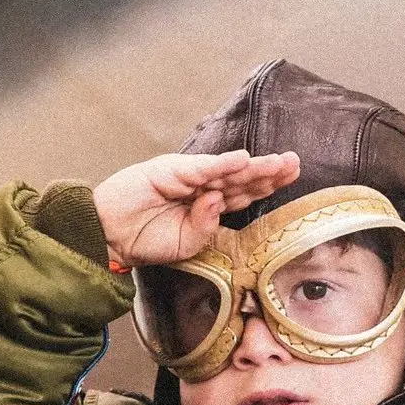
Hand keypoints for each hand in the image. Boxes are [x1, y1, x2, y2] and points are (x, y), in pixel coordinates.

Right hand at [92, 150, 300, 267]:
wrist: (110, 236)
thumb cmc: (144, 240)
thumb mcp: (185, 244)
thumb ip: (205, 227)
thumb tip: (217, 201)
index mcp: (208, 205)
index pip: (244, 194)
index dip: (267, 185)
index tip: (291, 178)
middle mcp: (202, 186)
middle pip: (242, 178)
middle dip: (270, 171)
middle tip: (294, 163)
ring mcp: (187, 176)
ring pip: (227, 171)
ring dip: (253, 166)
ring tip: (278, 162)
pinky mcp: (170, 170)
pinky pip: (201, 168)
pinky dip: (221, 164)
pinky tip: (242, 160)